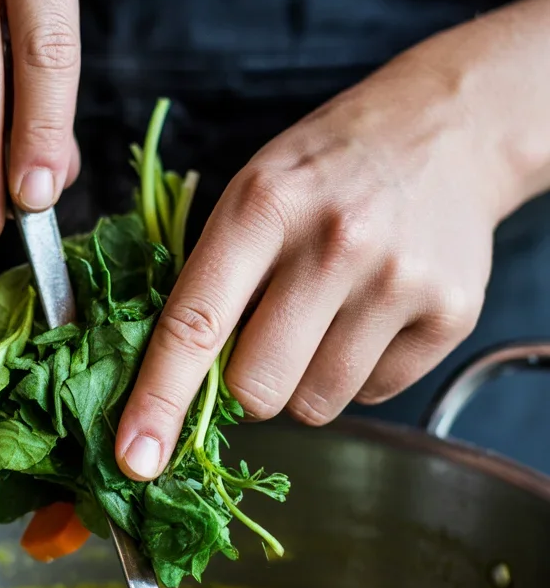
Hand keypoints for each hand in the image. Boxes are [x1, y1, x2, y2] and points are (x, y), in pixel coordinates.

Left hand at [115, 40, 517, 479]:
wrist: (444, 129)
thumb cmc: (325, 169)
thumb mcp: (251, 192)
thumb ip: (211, 280)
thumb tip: (172, 385)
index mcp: (263, 207)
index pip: (195, 324)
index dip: (158, 400)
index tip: (135, 458)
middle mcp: (334, 243)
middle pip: (257, 388)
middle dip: (244, 388)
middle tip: (261, 342)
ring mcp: (399, 281)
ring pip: (315, 405)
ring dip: (303, 382)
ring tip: (323, 316)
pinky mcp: (451, 314)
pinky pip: (374, 395)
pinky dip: (359, 372)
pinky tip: (370, 314)